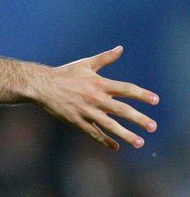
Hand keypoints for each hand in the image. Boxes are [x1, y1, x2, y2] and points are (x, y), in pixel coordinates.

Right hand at [36, 46, 158, 150]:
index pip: (126, 89)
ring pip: (109, 125)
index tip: (156, 100)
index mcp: (99, 83)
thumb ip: (105, 58)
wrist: (41, 86)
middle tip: (153, 127)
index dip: (141, 94)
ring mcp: (86, 111)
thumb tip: (121, 48)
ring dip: (126, 134)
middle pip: (121, 110)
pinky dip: (104, 141)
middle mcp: (95, 98)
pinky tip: (116, 147)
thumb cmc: (65, 73)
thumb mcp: (86, 64)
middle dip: (139, 119)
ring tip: (140, 142)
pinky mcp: (77, 121)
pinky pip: (93, 133)